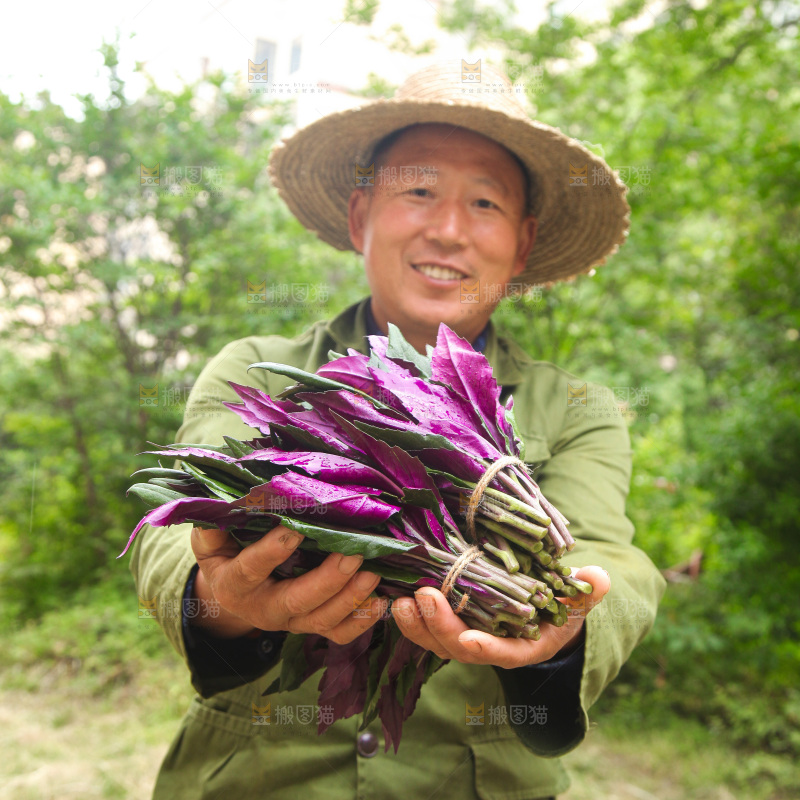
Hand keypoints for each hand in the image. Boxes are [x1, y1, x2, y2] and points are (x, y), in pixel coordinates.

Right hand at [189, 524, 383, 641]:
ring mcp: (292, 621)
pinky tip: (382, 600)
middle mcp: (264, 609)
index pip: (252, 569)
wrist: (232, 592)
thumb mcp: (210, 541)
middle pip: (298, 600)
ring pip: (323, 619)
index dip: (271, 552)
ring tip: (373, 572)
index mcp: (235, 585)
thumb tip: (217, 505)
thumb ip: (212, 527)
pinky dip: (362, 621)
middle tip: (353, 555)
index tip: (293, 530)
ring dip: (351, 598)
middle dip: (327, 580)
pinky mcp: (312, 625)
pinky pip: (339, 633)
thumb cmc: (225, 555)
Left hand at [391, 566, 609, 667]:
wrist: (540, 610)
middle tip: (425, 597)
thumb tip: (599, 578)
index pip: (502, 653)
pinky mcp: (451, 622)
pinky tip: (396, 593)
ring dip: (418, 625)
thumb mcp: (578, 597)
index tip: (469, 639)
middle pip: (460, 647)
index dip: (487, 648)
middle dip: (441, 626)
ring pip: (437, 640)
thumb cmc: (560, 603)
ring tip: (403, 601)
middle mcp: (491, 646)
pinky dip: (413, 615)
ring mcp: (468, 635)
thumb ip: (587, 590)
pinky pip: (427, 625)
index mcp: (523, 646)